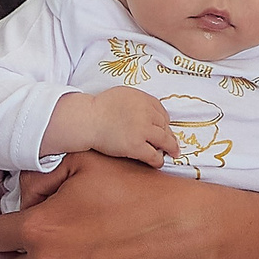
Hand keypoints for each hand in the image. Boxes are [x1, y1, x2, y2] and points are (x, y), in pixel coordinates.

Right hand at [48, 87, 178, 165]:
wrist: (86, 120)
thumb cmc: (98, 108)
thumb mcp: (123, 95)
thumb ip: (138, 102)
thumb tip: (148, 112)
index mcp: (143, 99)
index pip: (162, 112)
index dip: (164, 123)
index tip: (164, 129)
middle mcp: (146, 113)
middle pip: (165, 126)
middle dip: (168, 136)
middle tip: (171, 144)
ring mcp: (142, 129)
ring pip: (165, 141)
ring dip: (170, 148)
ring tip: (171, 154)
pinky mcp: (136, 145)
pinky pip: (154, 155)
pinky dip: (158, 160)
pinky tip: (157, 163)